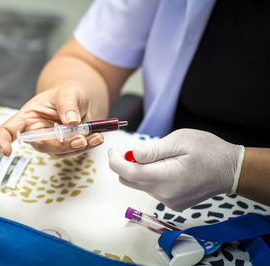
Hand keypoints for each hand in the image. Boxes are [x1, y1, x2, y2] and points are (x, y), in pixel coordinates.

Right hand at [0, 83, 103, 156]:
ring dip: (79, 146)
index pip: (8, 130)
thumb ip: (68, 105)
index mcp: (27, 117)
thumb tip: (71, 121)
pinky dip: (88, 146)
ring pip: (60, 152)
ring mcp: (50, 142)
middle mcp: (35, 133)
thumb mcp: (67, 93)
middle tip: (80, 139)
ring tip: (95, 136)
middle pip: (41, 145)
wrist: (79, 101)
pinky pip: (74, 152)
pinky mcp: (64, 148)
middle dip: (60, 145)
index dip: (2, 141)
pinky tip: (97, 138)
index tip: (5, 150)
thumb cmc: (66, 94)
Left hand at [108, 129, 244, 210]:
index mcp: (166, 177)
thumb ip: (153, 150)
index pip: (128, 173)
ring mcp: (168, 202)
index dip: (115, 161)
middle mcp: (164, 194)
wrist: (231, 170)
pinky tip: (167, 168)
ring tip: (161, 158)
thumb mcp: (180, 140)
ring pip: (140, 185)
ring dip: (141, 171)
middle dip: (126, 165)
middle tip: (138, 150)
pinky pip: (152, 190)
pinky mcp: (172, 204)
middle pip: (130, 181)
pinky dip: (151, 178)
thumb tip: (131, 154)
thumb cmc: (208, 151)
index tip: (112, 151)